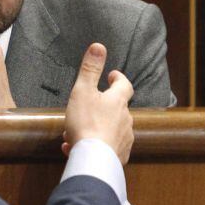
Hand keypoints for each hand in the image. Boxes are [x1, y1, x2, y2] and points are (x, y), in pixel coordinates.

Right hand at [62, 43, 133, 164]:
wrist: (93, 158)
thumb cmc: (86, 122)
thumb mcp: (83, 90)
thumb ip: (90, 68)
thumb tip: (99, 46)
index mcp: (118, 101)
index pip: (124, 85)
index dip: (118, 78)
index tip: (111, 75)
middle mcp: (126, 119)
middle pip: (119, 108)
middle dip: (104, 105)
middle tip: (90, 105)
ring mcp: (124, 138)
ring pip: (112, 128)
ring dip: (98, 126)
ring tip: (78, 130)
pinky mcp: (120, 156)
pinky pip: (108, 146)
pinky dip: (96, 144)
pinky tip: (79, 147)